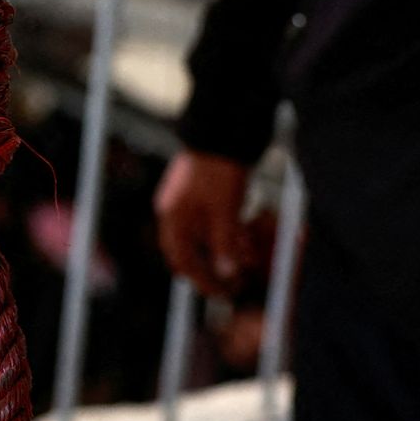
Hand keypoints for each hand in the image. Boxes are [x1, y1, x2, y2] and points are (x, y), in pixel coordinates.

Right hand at [154, 149, 254, 297]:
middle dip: (211, 267)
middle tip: (233, 279)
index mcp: (173, 217)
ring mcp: (185, 200)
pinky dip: (224, 232)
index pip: (182, 261)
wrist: (223, 129)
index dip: (202, 280)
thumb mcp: (225, 212)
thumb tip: (226, 273)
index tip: (223, 292)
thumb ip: (224, 245)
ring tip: (246, 254)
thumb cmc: (220, 168)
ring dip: (222, 249)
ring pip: (202, 237)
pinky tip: (243, 232)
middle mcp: (174, 211)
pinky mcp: (200, 192)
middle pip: (189, 251)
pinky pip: (209, 221)